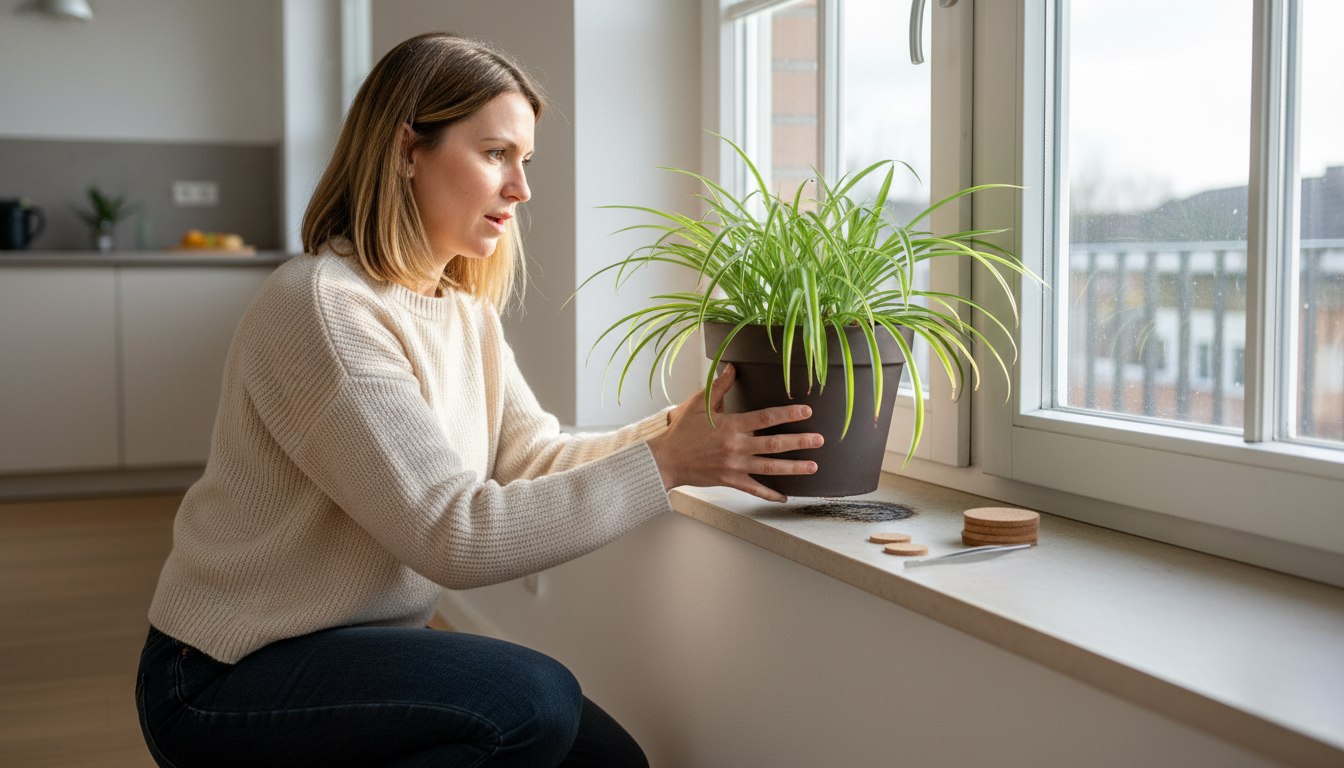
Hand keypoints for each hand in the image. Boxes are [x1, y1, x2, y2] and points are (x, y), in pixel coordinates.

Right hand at [646, 364, 822, 501]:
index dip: (788, 414)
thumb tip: (732, 367)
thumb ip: (719, 386)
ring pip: (770, 467)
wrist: (666, 459)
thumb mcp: (699, 403)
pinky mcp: (730, 481)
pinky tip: (785, 496)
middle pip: (774, 444)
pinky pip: (754, 489)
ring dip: (793, 467)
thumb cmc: (682, 430)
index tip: (806, 411)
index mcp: (731, 425)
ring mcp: (735, 466)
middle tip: (819, 440)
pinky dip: (770, 494)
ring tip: (813, 465)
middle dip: (799, 442)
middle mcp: (736, 446)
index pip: (766, 418)